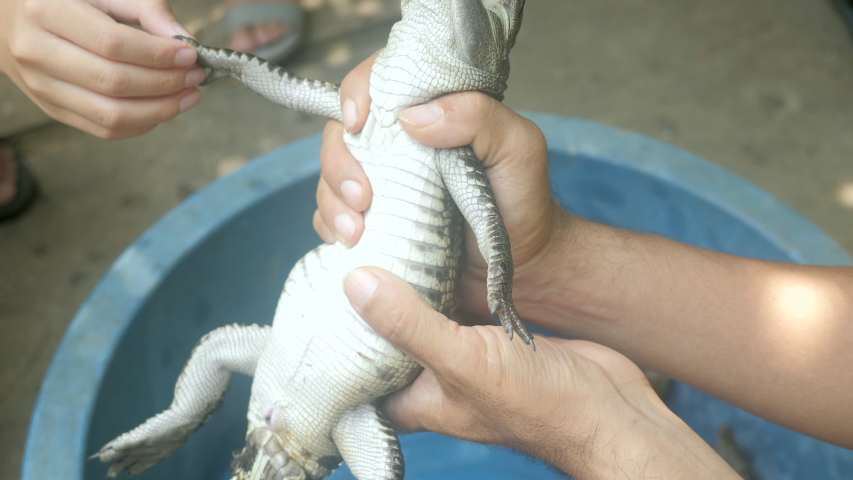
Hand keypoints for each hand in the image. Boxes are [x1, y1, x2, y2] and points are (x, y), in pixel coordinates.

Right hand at [0, 0, 202, 138]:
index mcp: (45, 10)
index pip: (112, 44)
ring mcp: (39, 85)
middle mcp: (35, 51)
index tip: (190, 54)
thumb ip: (144, 8)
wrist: (5, 15)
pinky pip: (103, 129)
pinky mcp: (50, 108)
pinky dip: (141, 124)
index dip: (157, 54)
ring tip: (188, 96)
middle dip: (165, 84)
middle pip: (113, 83)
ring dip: (160, 111)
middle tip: (196, 76)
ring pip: (110, 115)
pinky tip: (163, 108)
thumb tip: (185, 40)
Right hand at [315, 53, 566, 321]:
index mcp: (431, 112)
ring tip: (355, 230)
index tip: (357, 121)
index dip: (357, 93)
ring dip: (333, 201)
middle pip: (342, 133)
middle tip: (362, 197)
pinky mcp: (375, 222)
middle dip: (338, 163)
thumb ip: (478, 117)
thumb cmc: (523, 201)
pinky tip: (352, 243)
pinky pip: (333, 217)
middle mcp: (399, 144)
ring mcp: (384, 184)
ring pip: (331, 177)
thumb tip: (412, 116)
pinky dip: (332, 227)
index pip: (379, 83)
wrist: (524, 265)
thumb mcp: (518, 148)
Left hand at [343, 266, 740, 478]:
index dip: (331, 337)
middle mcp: (429, 378)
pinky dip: (440, 276)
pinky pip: (451, 300)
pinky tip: (429, 243)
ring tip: (378, 236)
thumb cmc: (538, 402)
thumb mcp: (463, 361)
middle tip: (344, 250)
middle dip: (365, 298)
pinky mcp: (484, 332)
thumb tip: (355, 282)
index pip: (352, 372)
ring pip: (416, 312)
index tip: (312, 294)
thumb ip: (409, 324)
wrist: (607, 406)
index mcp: (411, 401)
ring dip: (404, 281)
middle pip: (382, 334)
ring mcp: (458, 354)